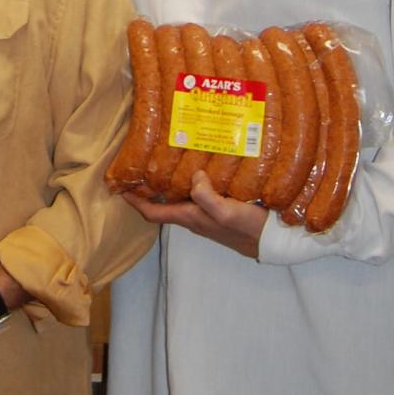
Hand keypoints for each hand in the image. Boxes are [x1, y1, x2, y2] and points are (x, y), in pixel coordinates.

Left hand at [125, 170, 266, 259]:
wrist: (275, 239)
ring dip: (170, 179)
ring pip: (181, 195)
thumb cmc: (248, 228)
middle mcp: (195, 215)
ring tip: (165, 155)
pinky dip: (193, 178)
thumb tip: (194, 176)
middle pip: (163, 202)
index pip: (152, 212)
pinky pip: (200, 190)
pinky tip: (199, 162)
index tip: (118, 186)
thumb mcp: (226, 212)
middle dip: (149, 186)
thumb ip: (206, 196)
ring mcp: (208, 211)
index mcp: (190, 217)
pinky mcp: (221, 205)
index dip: (134, 201)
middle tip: (140, 162)